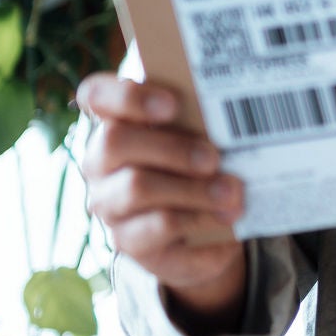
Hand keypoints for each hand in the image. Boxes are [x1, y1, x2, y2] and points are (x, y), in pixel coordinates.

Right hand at [79, 63, 249, 323]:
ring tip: (234, 193)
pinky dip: (200, 221)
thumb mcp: (200, 137)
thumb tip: (240, 109)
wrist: (204, 229)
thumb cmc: (198, 165)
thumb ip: (201, 119)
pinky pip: (159, 227)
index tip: (172, 103)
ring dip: (193, 190)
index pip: (95, 95)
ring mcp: (109, 204)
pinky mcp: (129, 241)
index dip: (127, 95)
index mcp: (115, 121)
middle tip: (214, 157)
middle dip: (171, 147)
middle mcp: (101, 163)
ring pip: (138, 188)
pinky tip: (230, 221)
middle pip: (115, 141)